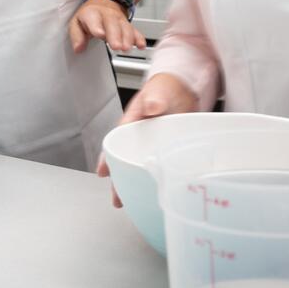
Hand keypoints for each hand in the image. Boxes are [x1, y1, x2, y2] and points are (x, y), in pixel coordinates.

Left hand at [70, 0, 144, 53]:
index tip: (100, 34)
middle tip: (116, 46)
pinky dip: (138, 38)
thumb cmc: (89, 15)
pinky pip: (134, 30)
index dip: (97, 27)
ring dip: (127, 38)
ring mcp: (119, 19)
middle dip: (115, 35)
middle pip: (112, 24)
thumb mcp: (76, 22)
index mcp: (92, 13)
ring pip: (125, 27)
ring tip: (126, 48)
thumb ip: (77, 36)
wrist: (104, 1)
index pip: (94, 20)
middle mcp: (107, 15)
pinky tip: (140, 45)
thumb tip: (78, 48)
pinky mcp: (127, 24)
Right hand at [97, 73, 197, 206]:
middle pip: (125, 159)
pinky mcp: (167, 148)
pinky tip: (154, 189)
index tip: (102, 172)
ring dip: (134, 181)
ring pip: (139, 165)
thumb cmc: (167, 87)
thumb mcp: (159, 91)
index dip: (108, 158)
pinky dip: (153, 178)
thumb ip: (155, 99)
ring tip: (130, 200)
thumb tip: (152, 107)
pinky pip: (157, 165)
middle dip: (119, 179)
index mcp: (133, 121)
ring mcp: (154, 143)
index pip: (117, 142)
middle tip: (117, 198)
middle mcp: (141, 135)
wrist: (186, 87)